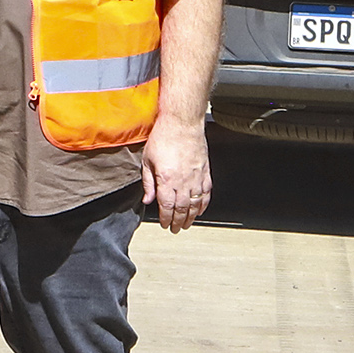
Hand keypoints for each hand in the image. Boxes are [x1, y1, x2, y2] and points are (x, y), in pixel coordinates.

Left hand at [141, 119, 211, 233]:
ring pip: (195, 204)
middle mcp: (183, 181)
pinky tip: (200, 210)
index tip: (165, 224)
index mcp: (167, 179)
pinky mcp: (205, 171)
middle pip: (182, 209)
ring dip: (191, 217)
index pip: (167, 206)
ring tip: (187, 224)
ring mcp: (196, 177)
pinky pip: (206, 193)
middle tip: (175, 229)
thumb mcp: (147, 160)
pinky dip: (203, 204)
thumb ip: (148, 182)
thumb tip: (147, 200)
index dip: (166, 218)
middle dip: (178, 221)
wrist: (182, 123)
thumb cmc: (164, 137)